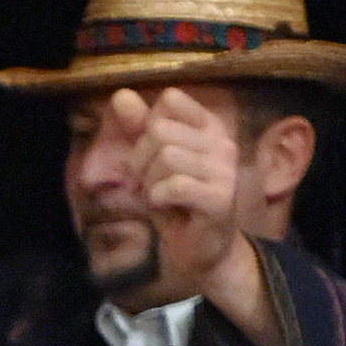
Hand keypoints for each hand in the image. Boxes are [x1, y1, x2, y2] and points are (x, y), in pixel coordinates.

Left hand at [127, 86, 247, 301]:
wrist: (199, 250)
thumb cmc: (176, 203)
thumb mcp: (150, 162)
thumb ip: (138, 129)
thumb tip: (120, 95)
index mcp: (209, 127)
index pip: (171, 100)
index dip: (147, 128)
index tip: (151, 156)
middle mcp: (223, 143)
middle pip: (160, 130)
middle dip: (142, 161)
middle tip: (151, 184)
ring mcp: (225, 170)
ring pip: (166, 157)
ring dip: (151, 183)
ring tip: (161, 198)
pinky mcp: (221, 198)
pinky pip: (174, 186)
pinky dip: (159, 199)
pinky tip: (168, 208)